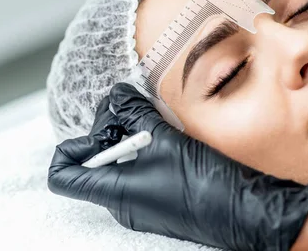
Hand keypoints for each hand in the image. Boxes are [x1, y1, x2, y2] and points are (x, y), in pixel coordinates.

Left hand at [48, 83, 307, 250]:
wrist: (245, 211)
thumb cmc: (202, 183)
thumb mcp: (164, 140)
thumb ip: (134, 114)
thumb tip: (115, 97)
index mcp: (114, 190)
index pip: (63, 175)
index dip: (67, 149)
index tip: (88, 127)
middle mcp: (123, 202)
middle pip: (94, 163)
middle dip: (107, 131)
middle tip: (130, 109)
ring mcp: (143, 203)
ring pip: (121, 164)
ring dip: (131, 137)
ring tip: (153, 119)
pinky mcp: (162, 199)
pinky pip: (141, 170)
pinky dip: (147, 149)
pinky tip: (166, 134)